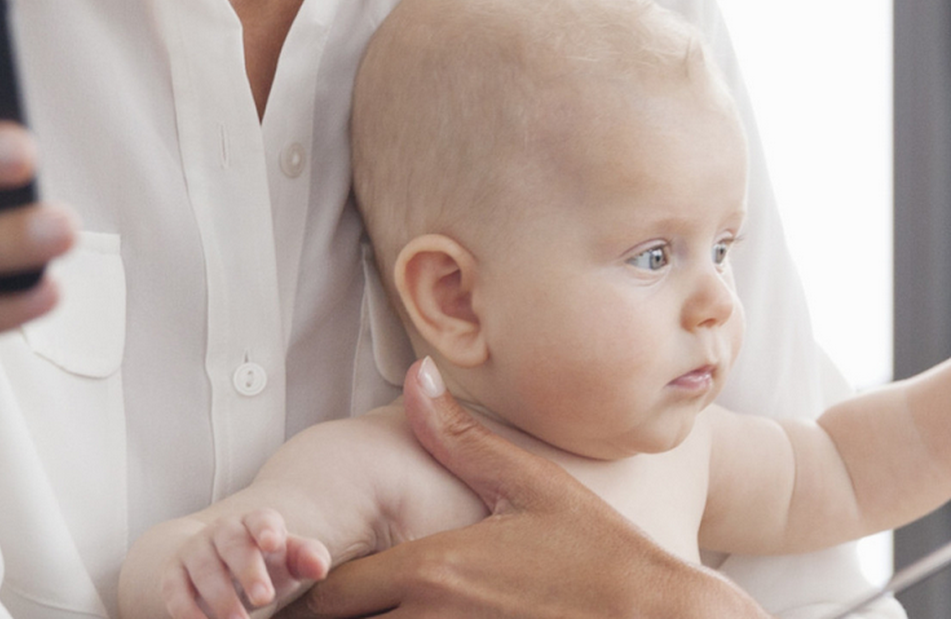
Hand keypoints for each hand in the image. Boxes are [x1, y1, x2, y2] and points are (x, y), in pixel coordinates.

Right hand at [163, 509, 329, 618]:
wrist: (216, 564)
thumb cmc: (265, 563)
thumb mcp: (288, 560)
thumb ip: (307, 558)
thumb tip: (319, 566)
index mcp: (254, 523)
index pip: (261, 519)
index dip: (266, 528)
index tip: (273, 543)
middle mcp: (222, 532)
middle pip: (232, 543)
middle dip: (247, 570)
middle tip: (264, 599)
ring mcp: (195, 550)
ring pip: (204, 569)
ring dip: (220, 599)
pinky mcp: (173, 574)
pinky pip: (175, 590)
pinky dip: (186, 611)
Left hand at [278, 358, 769, 618]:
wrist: (660, 617)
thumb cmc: (599, 551)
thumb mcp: (530, 484)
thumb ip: (459, 436)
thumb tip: (415, 374)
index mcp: (432, 570)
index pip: (330, 591)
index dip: (313, 584)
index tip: (309, 573)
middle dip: (326, 616)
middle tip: (326, 598)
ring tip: (361, 612)